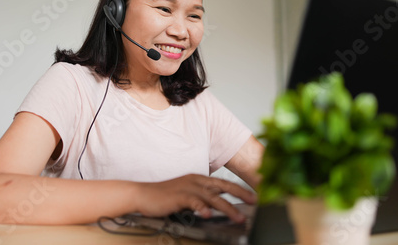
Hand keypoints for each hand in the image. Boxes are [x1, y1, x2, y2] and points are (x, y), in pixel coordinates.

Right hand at [134, 174, 255, 222]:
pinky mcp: (178, 196)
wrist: (143, 194)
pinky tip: (208, 215)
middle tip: (254, 202)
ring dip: (227, 207)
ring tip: (238, 217)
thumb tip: (218, 206)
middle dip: (240, 194)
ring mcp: (187, 187)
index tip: (254, 196)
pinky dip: (201, 208)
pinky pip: (192, 202)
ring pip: (212, 197)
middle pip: (223, 186)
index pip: (224, 183)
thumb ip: (203, 199)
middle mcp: (196, 181)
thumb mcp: (188, 195)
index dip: (240, 189)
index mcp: (199, 179)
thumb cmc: (165, 196)